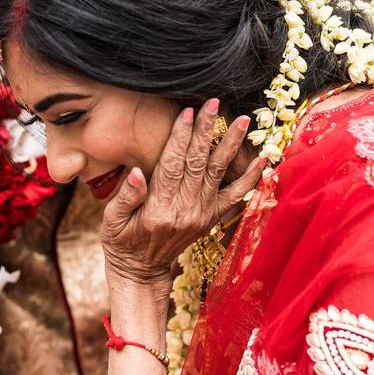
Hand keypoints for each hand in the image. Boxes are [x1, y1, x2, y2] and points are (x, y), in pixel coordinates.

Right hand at [101, 98, 263, 284]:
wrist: (141, 271)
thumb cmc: (121, 242)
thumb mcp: (111, 222)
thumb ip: (125, 197)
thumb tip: (136, 173)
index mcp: (159, 209)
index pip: (172, 165)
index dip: (180, 137)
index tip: (187, 112)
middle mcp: (185, 211)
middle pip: (198, 163)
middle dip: (206, 130)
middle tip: (214, 103)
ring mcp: (201, 215)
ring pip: (218, 173)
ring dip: (231, 145)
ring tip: (242, 120)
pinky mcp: (210, 219)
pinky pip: (234, 197)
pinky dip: (250, 179)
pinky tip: (262, 160)